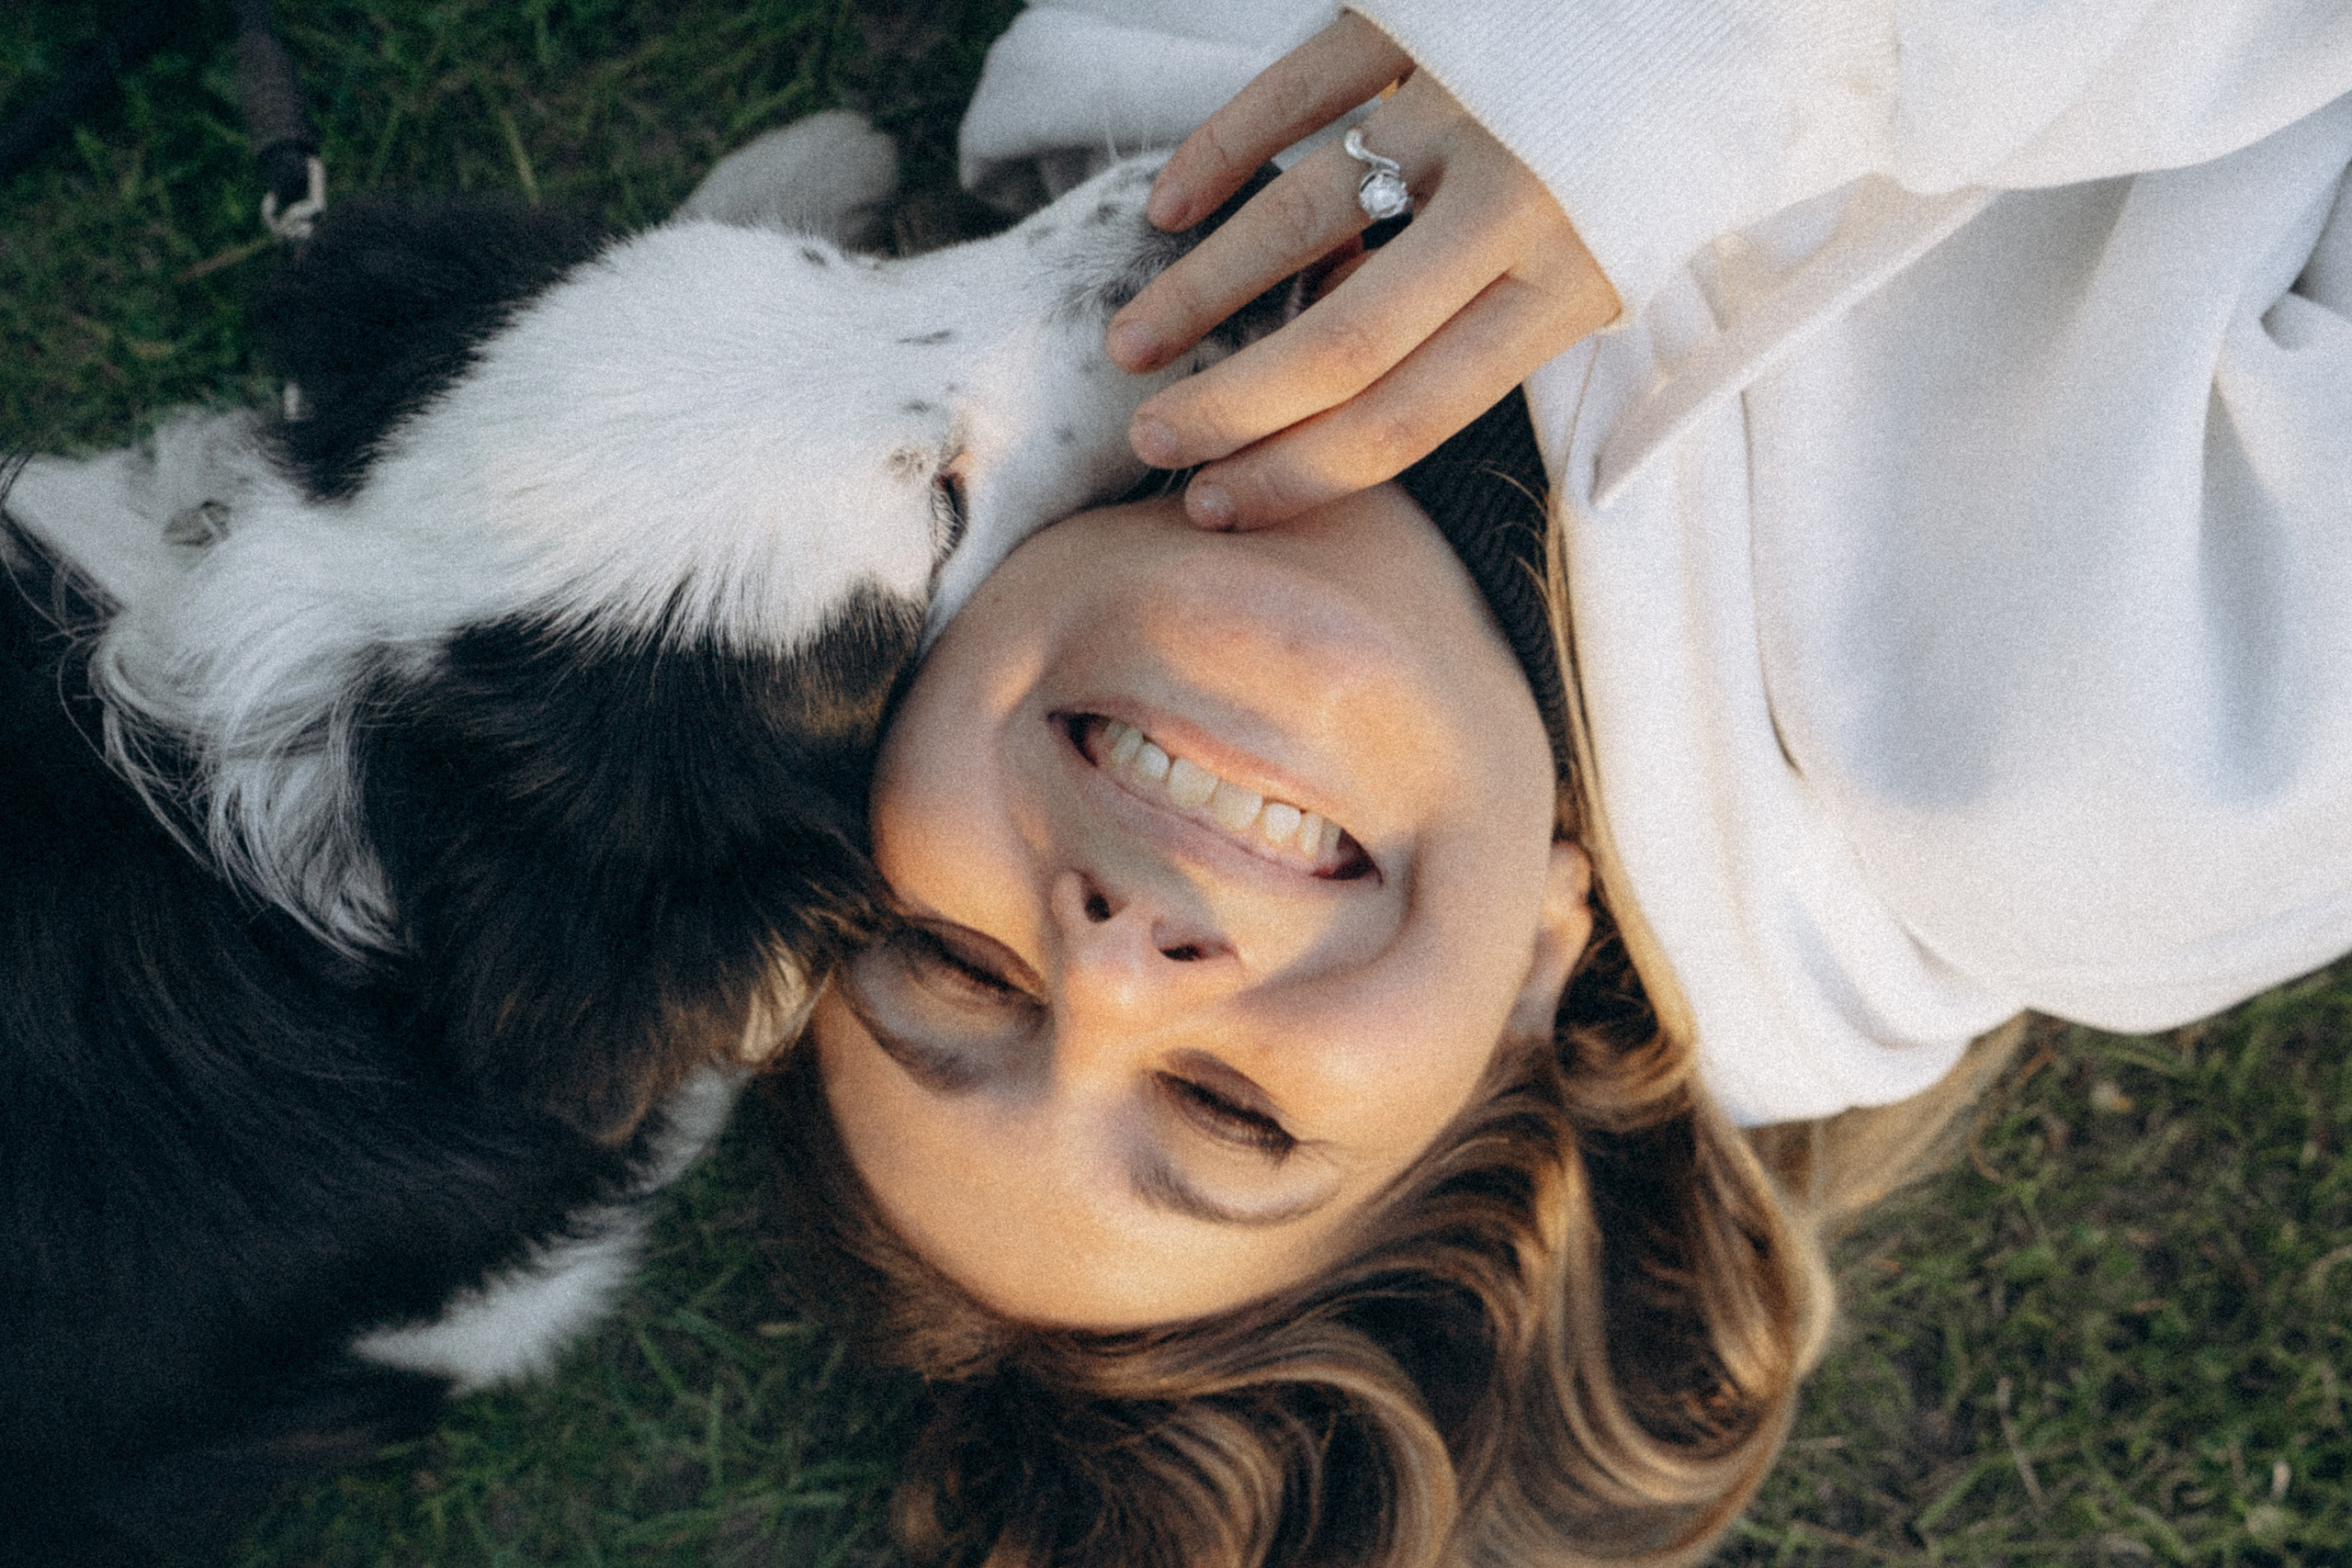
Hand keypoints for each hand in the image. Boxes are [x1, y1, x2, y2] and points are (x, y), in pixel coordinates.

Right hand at [1106, 12, 1619, 530]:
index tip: (1218, 506)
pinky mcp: (1419, 21)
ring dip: (1202, 291)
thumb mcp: (1634, 262)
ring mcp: (1459, 108)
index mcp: (1573, 287)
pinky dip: (1223, 151)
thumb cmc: (1678, 143)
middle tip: (1150, 442)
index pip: (1412, 416)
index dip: (1298, 476)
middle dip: (1228, 408)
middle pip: (1341, 342)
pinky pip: (1298, 91)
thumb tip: (1366, 400)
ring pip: (1301, 217)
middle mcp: (1515, 206)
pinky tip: (1169, 208)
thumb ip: (1514, 330)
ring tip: (1132, 344)